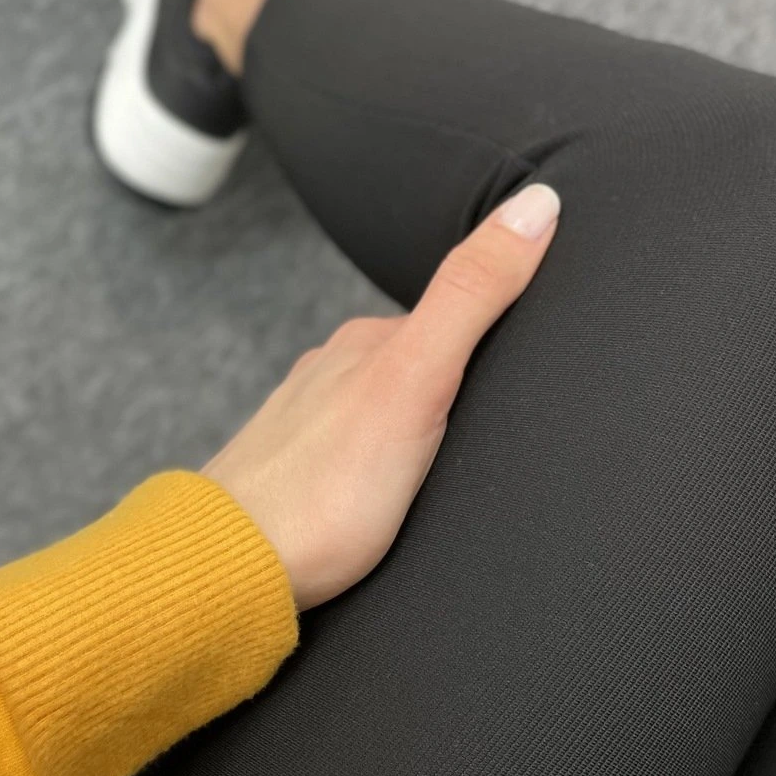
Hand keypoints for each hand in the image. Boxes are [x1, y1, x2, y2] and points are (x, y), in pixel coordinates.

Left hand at [205, 183, 560, 608]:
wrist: (229, 572)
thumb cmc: (325, 491)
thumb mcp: (416, 379)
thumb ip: (471, 295)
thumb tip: (535, 204)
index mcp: (365, 346)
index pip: (449, 316)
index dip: (498, 324)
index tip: (546, 337)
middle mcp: (329, 377)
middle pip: (413, 364)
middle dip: (458, 378)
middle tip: (510, 408)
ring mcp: (307, 430)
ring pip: (380, 412)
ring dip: (419, 426)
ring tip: (460, 457)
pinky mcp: (297, 485)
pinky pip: (355, 461)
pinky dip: (384, 465)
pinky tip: (394, 492)